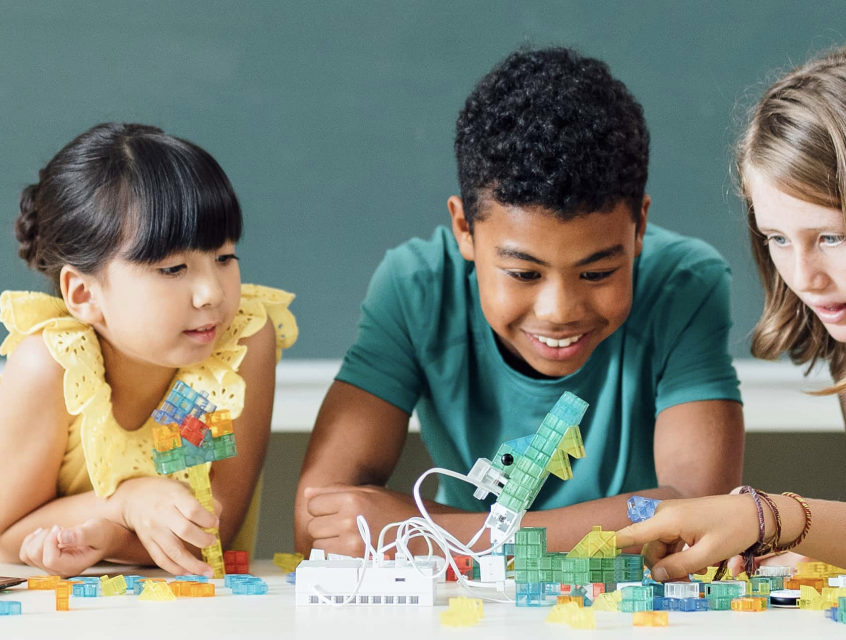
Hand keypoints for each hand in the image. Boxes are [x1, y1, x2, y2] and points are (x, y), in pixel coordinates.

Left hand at [19, 519, 119, 577]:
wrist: (104, 538)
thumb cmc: (103, 534)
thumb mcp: (97, 531)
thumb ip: (82, 535)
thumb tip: (62, 537)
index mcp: (73, 567)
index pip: (50, 559)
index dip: (50, 541)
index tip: (61, 528)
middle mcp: (59, 571)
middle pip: (36, 556)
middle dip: (44, 537)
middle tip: (61, 528)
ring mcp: (51, 568)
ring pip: (28, 554)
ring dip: (38, 538)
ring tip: (55, 531)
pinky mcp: (45, 562)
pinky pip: (26, 553)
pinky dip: (31, 540)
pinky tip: (44, 533)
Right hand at [114, 476, 221, 576]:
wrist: (134, 498)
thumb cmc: (165, 492)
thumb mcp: (184, 487)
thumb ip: (203, 500)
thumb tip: (218, 515)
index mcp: (174, 497)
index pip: (193, 510)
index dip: (207, 519)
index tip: (215, 523)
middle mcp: (162, 514)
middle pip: (185, 531)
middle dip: (203, 540)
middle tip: (212, 541)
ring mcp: (153, 530)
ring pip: (173, 551)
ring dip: (192, 564)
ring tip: (206, 571)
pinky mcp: (147, 542)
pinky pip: (161, 559)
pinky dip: (175, 568)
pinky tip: (188, 573)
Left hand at [304, 484, 422, 556]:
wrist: (421, 530)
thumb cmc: (396, 508)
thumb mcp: (368, 491)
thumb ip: (335, 491)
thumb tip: (309, 492)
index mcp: (352, 498)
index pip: (313, 505)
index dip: (320, 507)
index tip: (332, 509)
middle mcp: (349, 519)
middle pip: (313, 525)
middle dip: (323, 525)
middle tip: (340, 523)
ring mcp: (352, 540)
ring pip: (318, 543)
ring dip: (328, 540)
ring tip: (347, 534)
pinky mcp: (356, 557)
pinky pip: (330, 555)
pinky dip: (336, 552)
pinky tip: (352, 545)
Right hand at [615, 495, 759, 581]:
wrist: (754, 512)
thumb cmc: (733, 530)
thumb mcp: (708, 555)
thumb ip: (679, 567)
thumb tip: (656, 577)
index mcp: (667, 520)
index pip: (631, 535)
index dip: (612, 544)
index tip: (592, 549)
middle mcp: (664, 514)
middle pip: (649, 548)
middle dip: (661, 568)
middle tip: (685, 584)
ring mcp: (671, 515)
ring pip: (659, 546)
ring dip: (672, 563)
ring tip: (697, 573)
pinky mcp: (678, 518)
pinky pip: (669, 540)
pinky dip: (678, 553)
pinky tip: (696, 561)